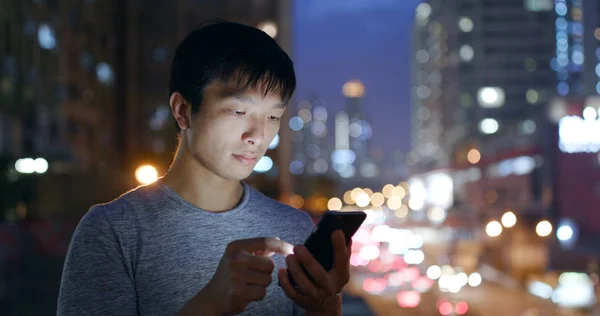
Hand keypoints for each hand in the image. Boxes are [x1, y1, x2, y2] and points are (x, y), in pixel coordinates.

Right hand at [178, 237, 292, 315]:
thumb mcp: (239, 257)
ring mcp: (236, 276)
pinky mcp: (239, 292)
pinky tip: (246, 293)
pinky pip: (263, 293)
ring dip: (262, 284)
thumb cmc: (230, 274)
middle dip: (266, 271)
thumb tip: (278, 240)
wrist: (212, 297)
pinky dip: (258, 294)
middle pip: (270, 264)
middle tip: (253, 275)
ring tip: (248, 284)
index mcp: (236, 247)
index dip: (282, 246)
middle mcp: (235, 259)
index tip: (293, 250)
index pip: (266, 242)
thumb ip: (258, 250)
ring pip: (268, 280)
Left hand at [277, 230, 350, 313]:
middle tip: (297, 247)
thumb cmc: (331, 277)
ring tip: (289, 257)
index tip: (336, 231)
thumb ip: (342, 251)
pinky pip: (292, 293)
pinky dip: (285, 282)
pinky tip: (281, 270)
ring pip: (304, 285)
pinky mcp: (303, 301)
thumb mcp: (340, 268)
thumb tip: (342, 230)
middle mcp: (330, 288)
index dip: (340, 246)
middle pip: (319, 275)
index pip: (343, 260)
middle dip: (307, 261)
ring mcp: (316, 296)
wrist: (325, 304)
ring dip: (295, 270)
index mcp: (341, 276)